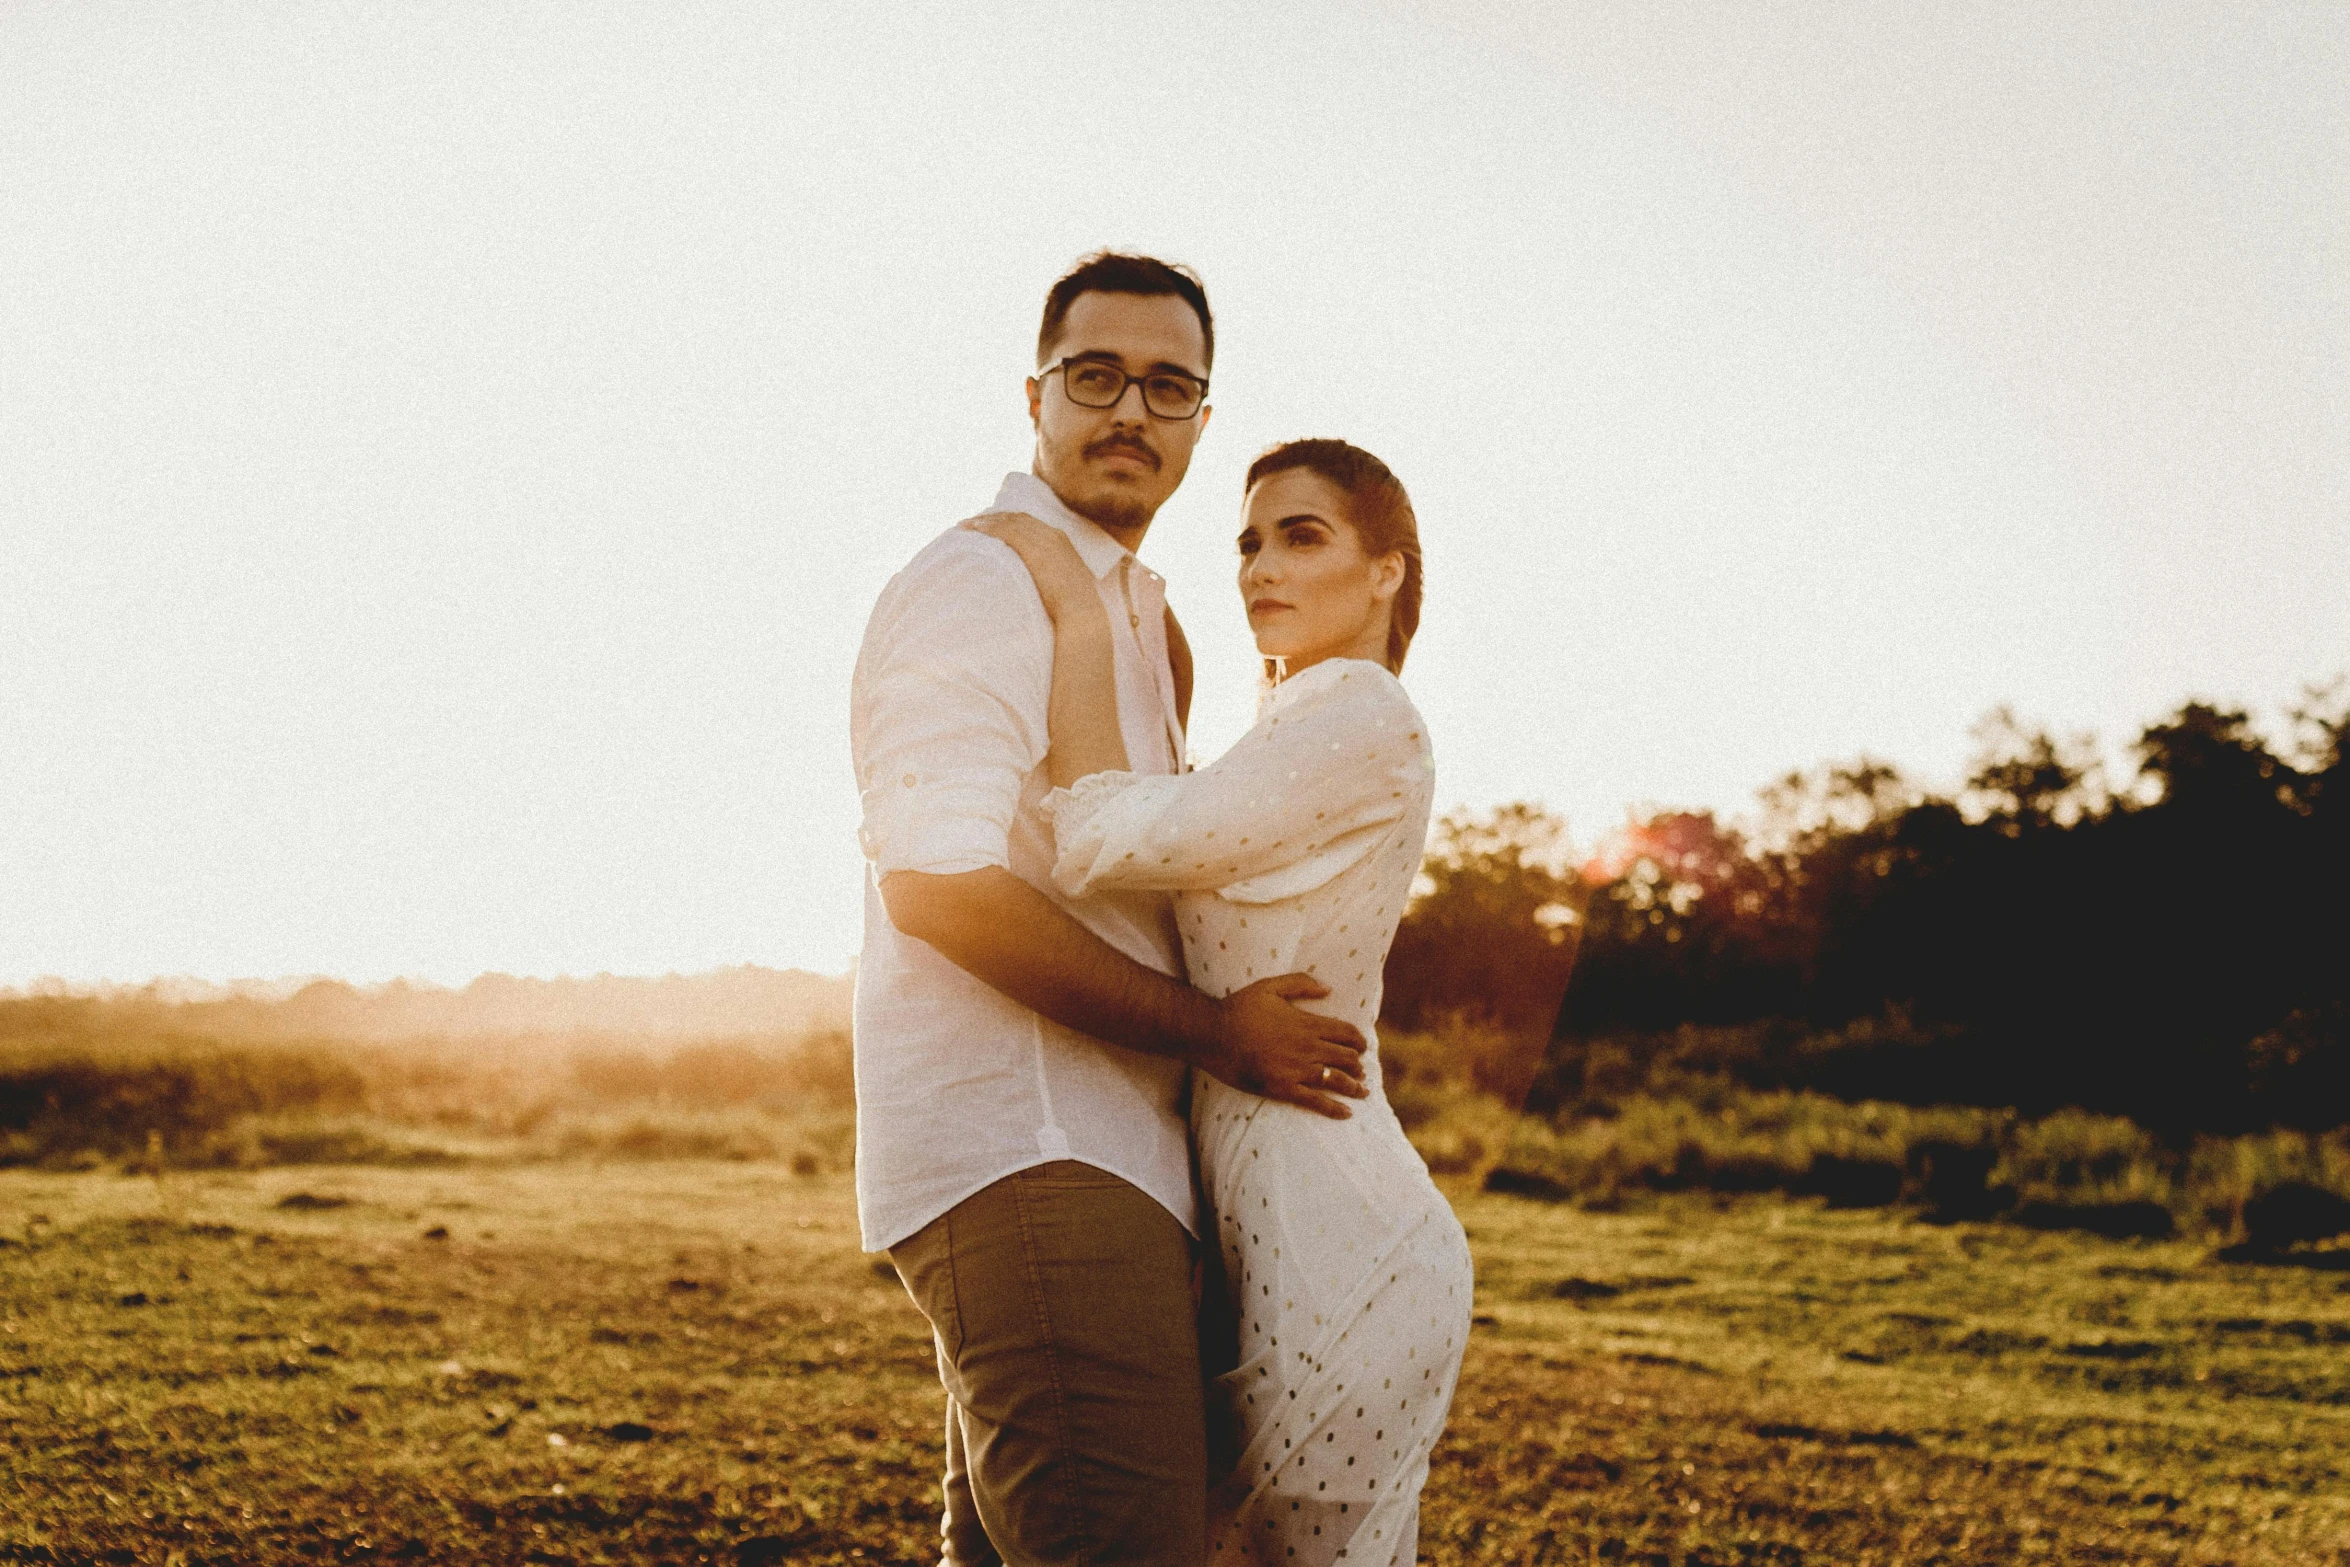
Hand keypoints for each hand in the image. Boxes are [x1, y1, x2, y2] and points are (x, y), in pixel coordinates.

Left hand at [963, 512, 1101, 628]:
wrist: (1081, 611)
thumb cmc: (1076, 609)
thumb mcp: (1068, 589)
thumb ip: (1056, 582)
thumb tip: (1047, 592)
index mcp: (1062, 542)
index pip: (1032, 524)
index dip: (1011, 522)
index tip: (995, 525)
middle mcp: (1052, 535)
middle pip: (1017, 518)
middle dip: (995, 518)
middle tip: (974, 522)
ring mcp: (1042, 539)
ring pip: (1008, 522)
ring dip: (985, 521)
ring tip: (965, 525)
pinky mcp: (1032, 547)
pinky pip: (1004, 531)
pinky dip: (987, 527)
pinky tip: (973, 529)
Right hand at [1205, 973, 1369, 1118]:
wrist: (1213, 1034)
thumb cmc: (1239, 1008)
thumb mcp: (1270, 986)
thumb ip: (1301, 983)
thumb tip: (1328, 988)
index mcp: (1307, 1023)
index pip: (1346, 1033)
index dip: (1359, 1040)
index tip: (1362, 1046)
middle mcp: (1308, 1048)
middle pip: (1346, 1058)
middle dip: (1358, 1064)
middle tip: (1361, 1069)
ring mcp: (1296, 1070)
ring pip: (1336, 1080)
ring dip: (1354, 1086)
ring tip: (1363, 1092)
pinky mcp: (1283, 1088)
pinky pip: (1315, 1101)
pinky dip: (1333, 1108)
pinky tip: (1346, 1113)